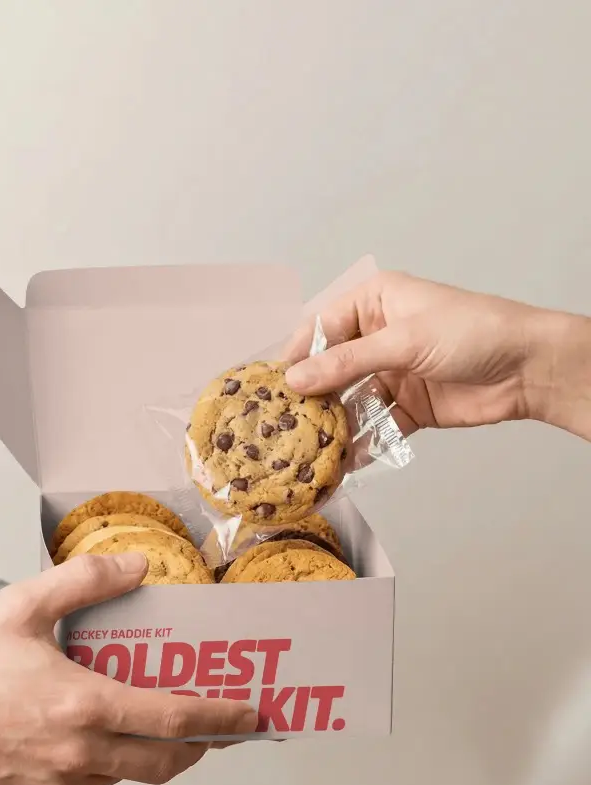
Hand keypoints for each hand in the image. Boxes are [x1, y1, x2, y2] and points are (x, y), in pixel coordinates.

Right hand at [0, 553, 256, 784]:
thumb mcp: (23, 605)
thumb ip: (86, 580)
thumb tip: (139, 567)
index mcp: (85, 706)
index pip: (174, 718)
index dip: (220, 718)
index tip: (251, 715)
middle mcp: (79, 754)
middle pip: (162, 762)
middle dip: (199, 747)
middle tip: (217, 729)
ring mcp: (57, 784)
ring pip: (124, 775)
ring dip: (151, 754)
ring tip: (157, 726)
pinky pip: (86, 784)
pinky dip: (104, 763)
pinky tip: (91, 736)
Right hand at [283, 270, 590, 441]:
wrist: (528, 369)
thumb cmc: (475, 331)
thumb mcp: (404, 340)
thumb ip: (348, 362)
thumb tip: (297, 379)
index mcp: (375, 303)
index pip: (321, 327)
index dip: (297, 355)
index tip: (275, 384)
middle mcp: (378, 337)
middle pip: (332, 369)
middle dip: (311, 396)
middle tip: (285, 422)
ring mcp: (392, 374)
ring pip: (350, 401)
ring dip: (333, 425)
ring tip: (308, 448)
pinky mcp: (407, 408)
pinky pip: (373, 427)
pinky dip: (359, 445)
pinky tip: (341, 462)